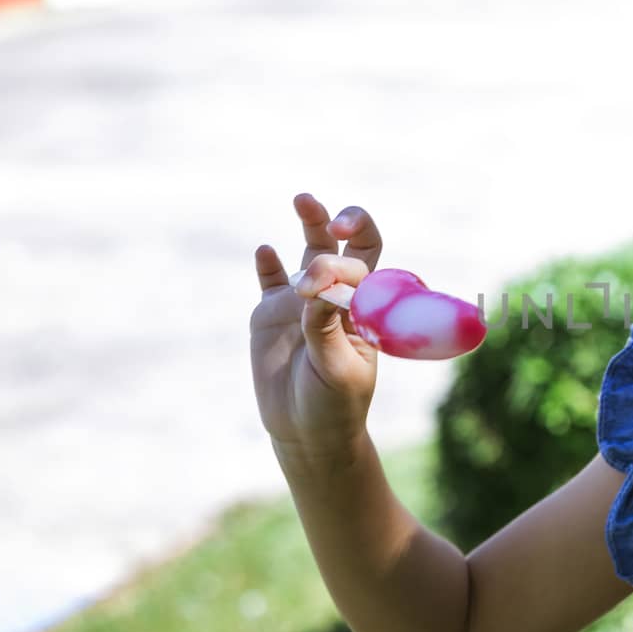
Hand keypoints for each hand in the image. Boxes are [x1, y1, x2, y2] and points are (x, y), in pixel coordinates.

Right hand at [250, 193, 383, 454]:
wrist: (307, 432)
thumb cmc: (336, 402)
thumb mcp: (337, 368)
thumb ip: (325, 327)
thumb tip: (315, 288)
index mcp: (366, 307)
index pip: (365, 264)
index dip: (355, 252)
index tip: (339, 256)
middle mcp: (337, 296)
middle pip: (346, 245)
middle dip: (343, 220)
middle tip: (330, 217)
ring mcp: (304, 303)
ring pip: (311, 252)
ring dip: (311, 222)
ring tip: (304, 199)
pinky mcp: (271, 315)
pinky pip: (270, 281)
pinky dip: (267, 264)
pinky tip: (266, 252)